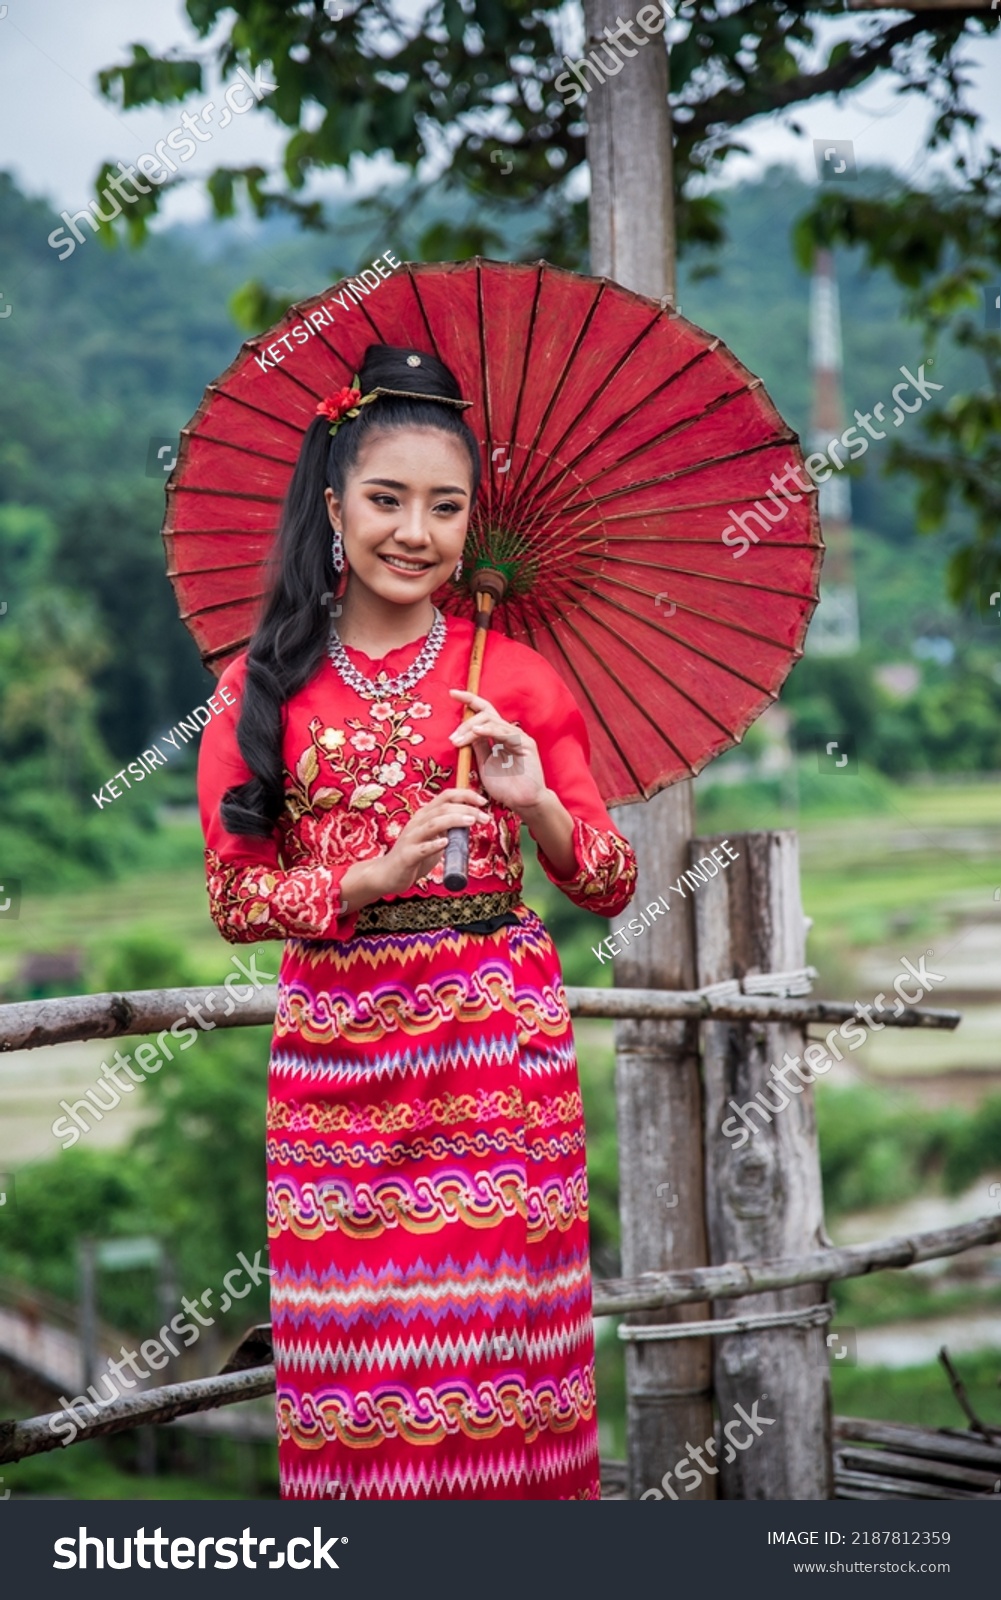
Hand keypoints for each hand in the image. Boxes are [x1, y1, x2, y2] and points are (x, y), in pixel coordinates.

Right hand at [377, 787, 487, 895]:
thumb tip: (471, 822)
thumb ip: (449, 829)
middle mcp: (417, 822)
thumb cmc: (414, 856)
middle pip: (443, 808)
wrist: (387, 874)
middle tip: (485, 817)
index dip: (465, 795)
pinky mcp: (407, 855)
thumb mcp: (434, 838)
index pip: (446, 797)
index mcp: (425, 815)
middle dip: (466, 809)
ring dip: (453, 820)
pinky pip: (421, 849)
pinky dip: (434, 845)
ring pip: (433, 824)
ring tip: (471, 821)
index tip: (483, 802)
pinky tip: (445, 843)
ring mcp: (411, 838)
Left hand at [448, 690, 546, 815]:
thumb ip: (477, 746)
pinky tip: (475, 733)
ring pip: (492, 721)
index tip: (452, 693)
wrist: (523, 803)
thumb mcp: (484, 763)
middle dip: (466, 721)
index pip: (484, 711)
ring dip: (471, 729)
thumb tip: (462, 733)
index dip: (469, 700)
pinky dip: (488, 730)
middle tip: (452, 737)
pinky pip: (505, 732)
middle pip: (486, 713)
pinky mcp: (526, 744)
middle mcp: (509, 732)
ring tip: (458, 741)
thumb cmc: (505, 787)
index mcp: (499, 735)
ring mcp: (518, 737)